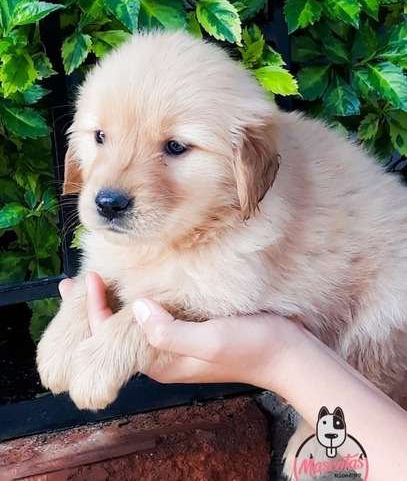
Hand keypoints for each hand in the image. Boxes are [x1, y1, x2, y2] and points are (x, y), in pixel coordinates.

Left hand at [59, 272, 305, 390]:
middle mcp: (163, 354)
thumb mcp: (210, 340)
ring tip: (97, 282)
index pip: (112, 336)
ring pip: (134, 322)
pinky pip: (154, 315)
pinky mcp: (191, 331)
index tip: (87, 278)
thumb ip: (168, 330)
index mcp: (159, 361)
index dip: (94, 309)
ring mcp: (177, 343)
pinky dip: (139, 300)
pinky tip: (138, 285)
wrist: (288, 355)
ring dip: (115, 302)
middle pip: (117, 331)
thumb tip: (135, 308)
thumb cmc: (252, 348)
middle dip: (95, 307)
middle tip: (73, 284)